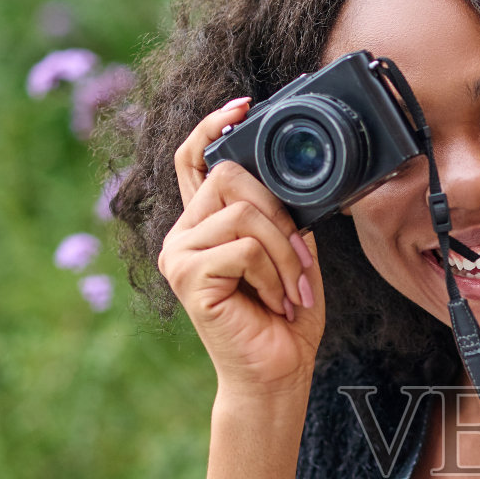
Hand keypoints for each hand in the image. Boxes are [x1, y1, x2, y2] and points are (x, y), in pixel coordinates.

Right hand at [160, 99, 325, 398]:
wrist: (278, 373)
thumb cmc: (284, 316)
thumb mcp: (290, 252)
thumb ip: (280, 212)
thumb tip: (289, 170)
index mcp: (203, 223)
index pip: (195, 159)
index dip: (214, 126)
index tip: (245, 105)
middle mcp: (182, 233)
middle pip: (230, 177)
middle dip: (282, 216)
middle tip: (302, 261)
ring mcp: (178, 255)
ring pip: (244, 215)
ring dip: (285, 253)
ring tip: (292, 289)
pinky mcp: (187, 277)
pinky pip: (244, 248)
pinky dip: (274, 274)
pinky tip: (276, 301)